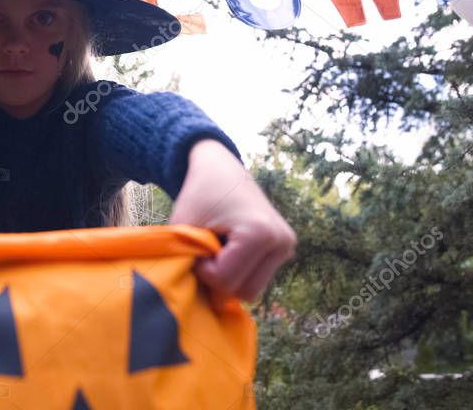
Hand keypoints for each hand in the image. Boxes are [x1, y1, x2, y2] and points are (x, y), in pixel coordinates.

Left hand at [168, 139, 296, 306]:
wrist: (220, 168)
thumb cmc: (198, 195)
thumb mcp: (184, 228)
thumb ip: (187, 264)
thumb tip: (197, 304)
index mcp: (260, 234)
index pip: (225, 282)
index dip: (202, 269)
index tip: (197, 243)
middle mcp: (281, 241)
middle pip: (243, 292)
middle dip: (218, 278)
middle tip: (207, 248)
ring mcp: (287, 245)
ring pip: (252, 289)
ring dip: (230, 276)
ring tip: (220, 247)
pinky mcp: (286, 248)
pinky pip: (258, 278)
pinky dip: (240, 271)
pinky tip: (232, 248)